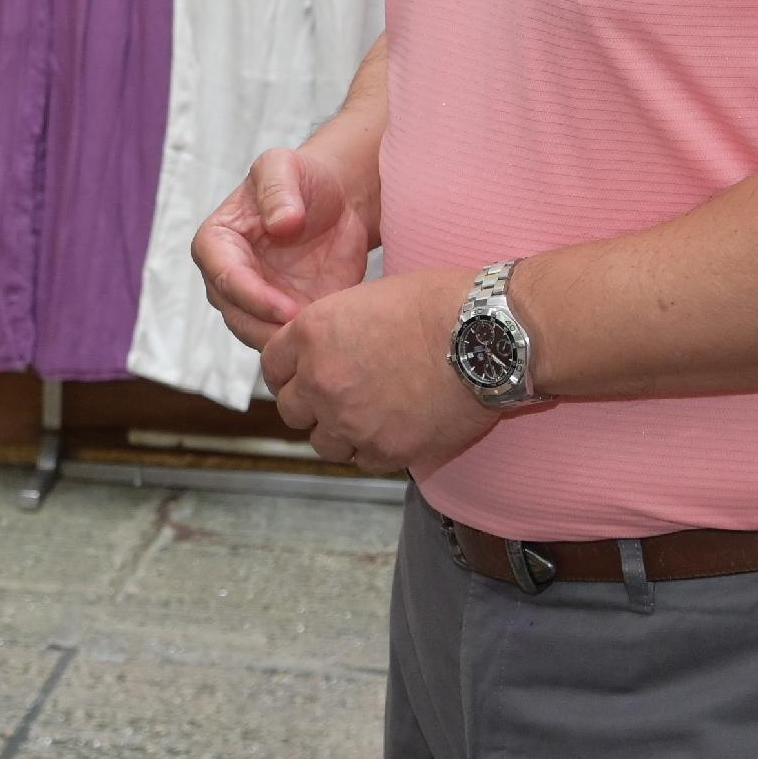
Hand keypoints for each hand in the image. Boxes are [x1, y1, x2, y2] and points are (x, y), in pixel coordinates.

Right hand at [190, 143, 377, 353]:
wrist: (336, 201)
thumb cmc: (302, 178)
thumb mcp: (285, 166)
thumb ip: (278, 189)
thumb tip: (280, 223)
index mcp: (217, 242)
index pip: (223, 278)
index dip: (252, 297)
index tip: (287, 308)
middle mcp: (228, 278)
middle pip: (237, 317)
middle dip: (268, 328)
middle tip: (307, 332)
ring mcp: (256, 301)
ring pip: (259, 336)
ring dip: (285, 343)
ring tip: (321, 339)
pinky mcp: (285, 316)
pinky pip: (287, 340)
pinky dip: (305, 344)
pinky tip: (332, 338)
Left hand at [261, 269, 499, 473]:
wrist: (485, 336)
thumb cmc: (438, 305)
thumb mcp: (368, 298)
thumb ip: (334, 330)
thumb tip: (324, 350)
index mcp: (312, 335)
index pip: (272, 366)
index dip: (288, 372)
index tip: (302, 376)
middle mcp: (321, 380)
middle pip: (291, 409)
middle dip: (311, 404)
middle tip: (338, 398)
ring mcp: (350, 421)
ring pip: (323, 443)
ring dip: (340, 433)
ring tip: (368, 417)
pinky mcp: (385, 450)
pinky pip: (363, 461)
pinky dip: (375, 449)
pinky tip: (395, 429)